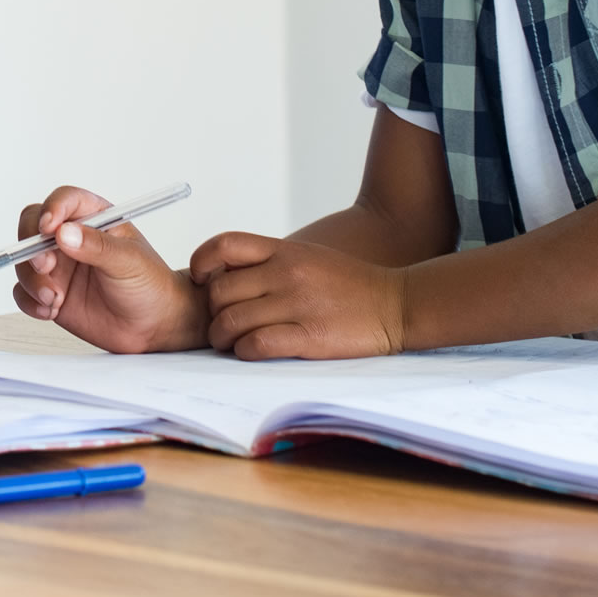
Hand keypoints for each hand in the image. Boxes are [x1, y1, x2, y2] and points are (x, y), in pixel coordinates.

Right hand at [10, 186, 204, 352]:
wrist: (153, 327)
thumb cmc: (149, 285)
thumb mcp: (129, 261)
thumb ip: (97, 246)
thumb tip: (64, 233)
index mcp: (93, 218)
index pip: (64, 201)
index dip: (51, 209)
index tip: (49, 228)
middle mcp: (71, 238)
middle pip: (32, 227)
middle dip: (31, 247)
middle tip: (45, 266)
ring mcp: (59, 266)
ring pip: (24, 261)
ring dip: (31, 279)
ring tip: (53, 298)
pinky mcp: (50, 292)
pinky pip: (23, 292)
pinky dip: (30, 301)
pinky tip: (50, 310)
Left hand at [189, 232, 406, 359]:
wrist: (397, 303)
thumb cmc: (349, 284)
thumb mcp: (307, 257)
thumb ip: (269, 262)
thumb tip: (226, 275)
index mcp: (284, 251)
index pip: (223, 245)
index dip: (201, 262)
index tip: (201, 280)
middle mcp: (286, 273)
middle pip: (219, 290)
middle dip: (211, 311)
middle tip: (220, 324)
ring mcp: (297, 304)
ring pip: (231, 320)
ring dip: (223, 337)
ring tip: (230, 343)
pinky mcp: (310, 336)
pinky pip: (256, 345)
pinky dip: (244, 351)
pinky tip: (251, 351)